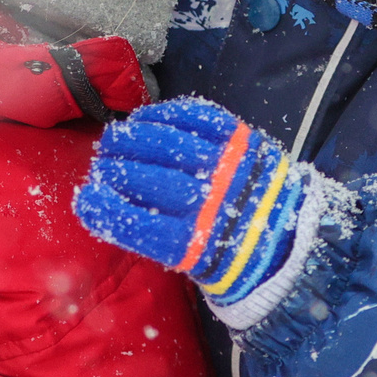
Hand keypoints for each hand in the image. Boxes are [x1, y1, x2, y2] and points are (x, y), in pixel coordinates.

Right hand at [73, 98, 324, 311]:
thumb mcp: (193, 262)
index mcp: (197, 247)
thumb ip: (153, 237)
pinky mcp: (243, 140)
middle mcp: (212, 205)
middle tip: (100, 163)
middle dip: (114, 169)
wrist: (290, 236)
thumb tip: (103, 204)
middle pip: (148, 180)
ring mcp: (229, 167)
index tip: (85, 198)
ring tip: (114, 138)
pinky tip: (145, 119)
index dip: (104, 210)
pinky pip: (197, 117)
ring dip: (132, 137)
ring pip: (168, 143)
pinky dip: (166, 114)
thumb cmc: (230, 252)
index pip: (137, 226)